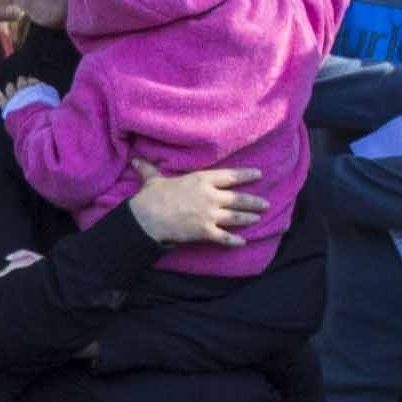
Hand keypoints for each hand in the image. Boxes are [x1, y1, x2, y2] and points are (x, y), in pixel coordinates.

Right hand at [125, 164, 265, 246]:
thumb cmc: (151, 197)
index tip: (258, 174)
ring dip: (249, 218)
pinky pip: (225, 237)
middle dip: (254, 202)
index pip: (230, 176)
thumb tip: (136, 160)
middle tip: (265, 204)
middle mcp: (210, 196)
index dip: (246, 175)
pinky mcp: (205, 232)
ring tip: (258, 218)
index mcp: (201, 180)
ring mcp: (210, 215)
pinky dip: (235, 240)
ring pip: (236, 217)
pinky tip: (243, 242)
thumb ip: (149, 169)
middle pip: (239, 198)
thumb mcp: (152, 179)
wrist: (147, 219)